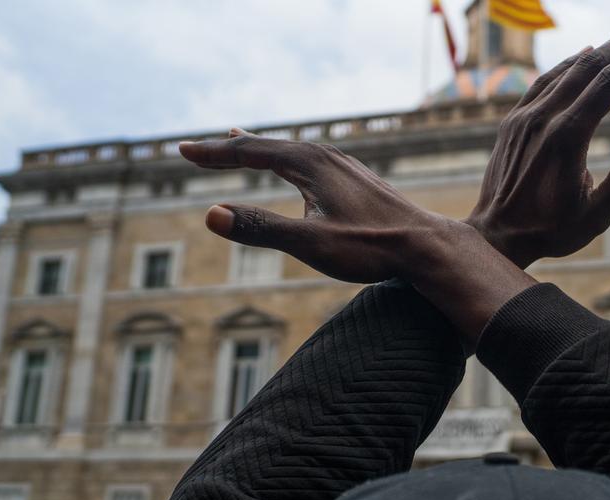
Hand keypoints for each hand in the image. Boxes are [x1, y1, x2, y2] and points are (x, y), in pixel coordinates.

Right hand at [179, 131, 467, 283]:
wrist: (428, 248)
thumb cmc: (372, 248)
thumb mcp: (310, 243)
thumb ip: (261, 228)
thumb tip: (210, 215)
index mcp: (309, 164)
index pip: (250, 151)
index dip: (214, 153)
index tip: (182, 150)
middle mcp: (326, 157)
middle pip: (268, 146)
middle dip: (230, 148)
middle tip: (197, 148)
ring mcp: (344, 167)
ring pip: (290, 152)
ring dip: (259, 149)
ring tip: (238, 141)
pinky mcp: (356, 181)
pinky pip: (309, 162)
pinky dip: (286, 159)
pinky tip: (295, 168)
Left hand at [466, 18, 609, 267]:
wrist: (495, 235)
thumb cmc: (548, 231)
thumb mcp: (596, 216)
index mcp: (567, 138)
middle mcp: (544, 119)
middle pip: (590, 67)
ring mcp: (525, 117)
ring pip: (566, 70)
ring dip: (599, 49)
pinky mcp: (513, 121)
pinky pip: (544, 82)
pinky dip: (568, 65)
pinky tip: (584, 54)